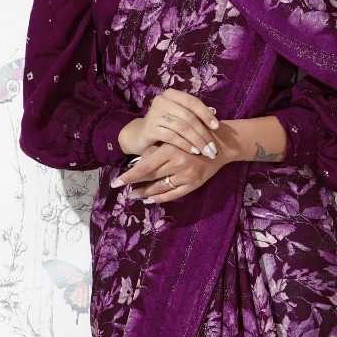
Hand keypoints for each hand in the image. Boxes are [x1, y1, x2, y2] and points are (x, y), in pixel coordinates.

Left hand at [110, 138, 230, 204]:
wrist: (220, 145)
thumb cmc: (194, 137)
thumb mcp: (173, 138)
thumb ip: (156, 150)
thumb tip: (137, 164)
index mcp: (171, 150)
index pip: (145, 166)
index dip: (129, 176)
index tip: (116, 182)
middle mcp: (179, 164)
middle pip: (151, 177)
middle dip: (135, 184)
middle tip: (122, 188)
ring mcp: (187, 176)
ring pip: (161, 188)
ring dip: (145, 193)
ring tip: (134, 195)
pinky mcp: (194, 184)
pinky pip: (174, 195)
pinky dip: (161, 198)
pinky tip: (150, 200)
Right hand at [120, 88, 219, 157]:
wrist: (140, 136)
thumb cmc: (165, 126)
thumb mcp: (180, 117)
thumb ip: (195, 115)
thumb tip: (214, 114)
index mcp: (171, 95)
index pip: (193, 102)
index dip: (206, 114)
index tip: (217, 127)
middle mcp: (161, 101)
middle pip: (188, 117)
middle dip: (203, 133)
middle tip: (213, 147)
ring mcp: (154, 114)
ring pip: (182, 127)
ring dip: (196, 141)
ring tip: (206, 151)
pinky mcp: (149, 129)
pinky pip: (171, 137)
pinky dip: (185, 144)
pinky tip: (193, 151)